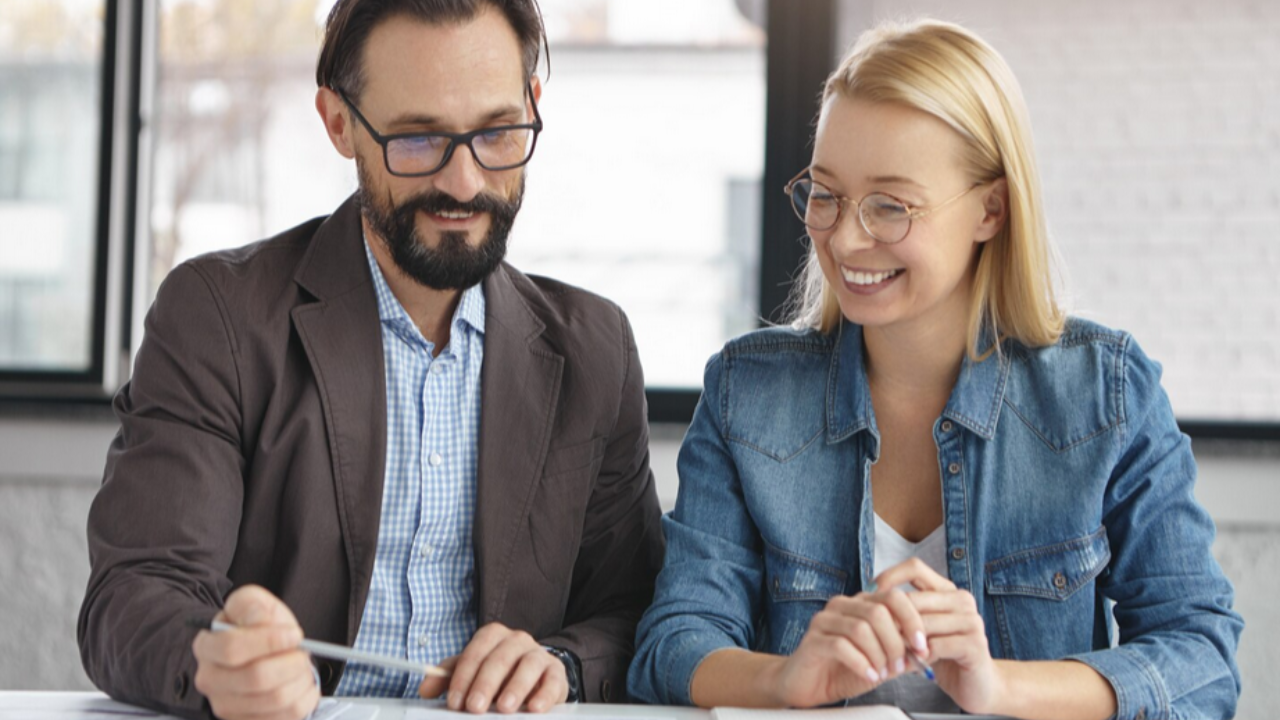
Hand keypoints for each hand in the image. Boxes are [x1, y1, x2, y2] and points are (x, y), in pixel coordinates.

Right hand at [192, 585, 318, 719]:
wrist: (263, 650)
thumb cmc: (258, 625)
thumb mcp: (254, 603)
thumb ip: (253, 606)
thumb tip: (259, 621)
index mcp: (206, 646)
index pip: (232, 648)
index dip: (269, 641)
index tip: (295, 634)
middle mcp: (210, 680)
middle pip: (256, 678)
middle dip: (291, 663)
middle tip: (304, 653)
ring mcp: (225, 705)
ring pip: (274, 700)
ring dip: (300, 680)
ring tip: (303, 667)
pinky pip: (285, 717)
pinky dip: (304, 699)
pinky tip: (300, 684)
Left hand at [418, 622, 566, 713]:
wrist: (536, 674)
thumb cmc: (499, 674)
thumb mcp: (471, 672)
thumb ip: (448, 679)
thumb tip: (424, 689)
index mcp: (493, 636)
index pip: (476, 652)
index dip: (463, 678)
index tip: (455, 702)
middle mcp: (517, 640)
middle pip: (500, 658)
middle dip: (485, 684)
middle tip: (475, 707)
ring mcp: (539, 654)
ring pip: (528, 665)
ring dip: (515, 687)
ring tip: (505, 708)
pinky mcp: (556, 673)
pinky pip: (552, 681)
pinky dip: (544, 695)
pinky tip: (535, 708)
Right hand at [767, 579, 932, 707]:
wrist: (807, 684)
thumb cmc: (843, 669)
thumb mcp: (881, 659)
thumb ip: (902, 651)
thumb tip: (930, 648)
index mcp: (860, 603)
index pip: (893, 596)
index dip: (912, 620)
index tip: (922, 645)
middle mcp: (842, 606)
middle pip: (878, 611)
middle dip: (895, 642)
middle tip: (900, 665)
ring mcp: (824, 620)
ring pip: (861, 628)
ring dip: (879, 655)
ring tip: (883, 673)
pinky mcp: (812, 640)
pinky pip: (841, 646)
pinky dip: (861, 663)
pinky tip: (869, 675)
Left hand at [874, 558, 1002, 712]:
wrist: (977, 686)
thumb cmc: (943, 655)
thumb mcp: (920, 629)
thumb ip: (903, 613)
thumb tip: (867, 597)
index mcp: (948, 590)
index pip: (915, 567)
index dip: (889, 576)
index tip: (869, 593)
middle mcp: (962, 600)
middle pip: (914, 599)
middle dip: (891, 620)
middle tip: (875, 636)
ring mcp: (971, 621)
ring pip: (922, 623)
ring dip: (903, 641)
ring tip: (891, 654)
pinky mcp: (975, 644)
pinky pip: (936, 645)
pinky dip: (920, 656)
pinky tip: (914, 665)